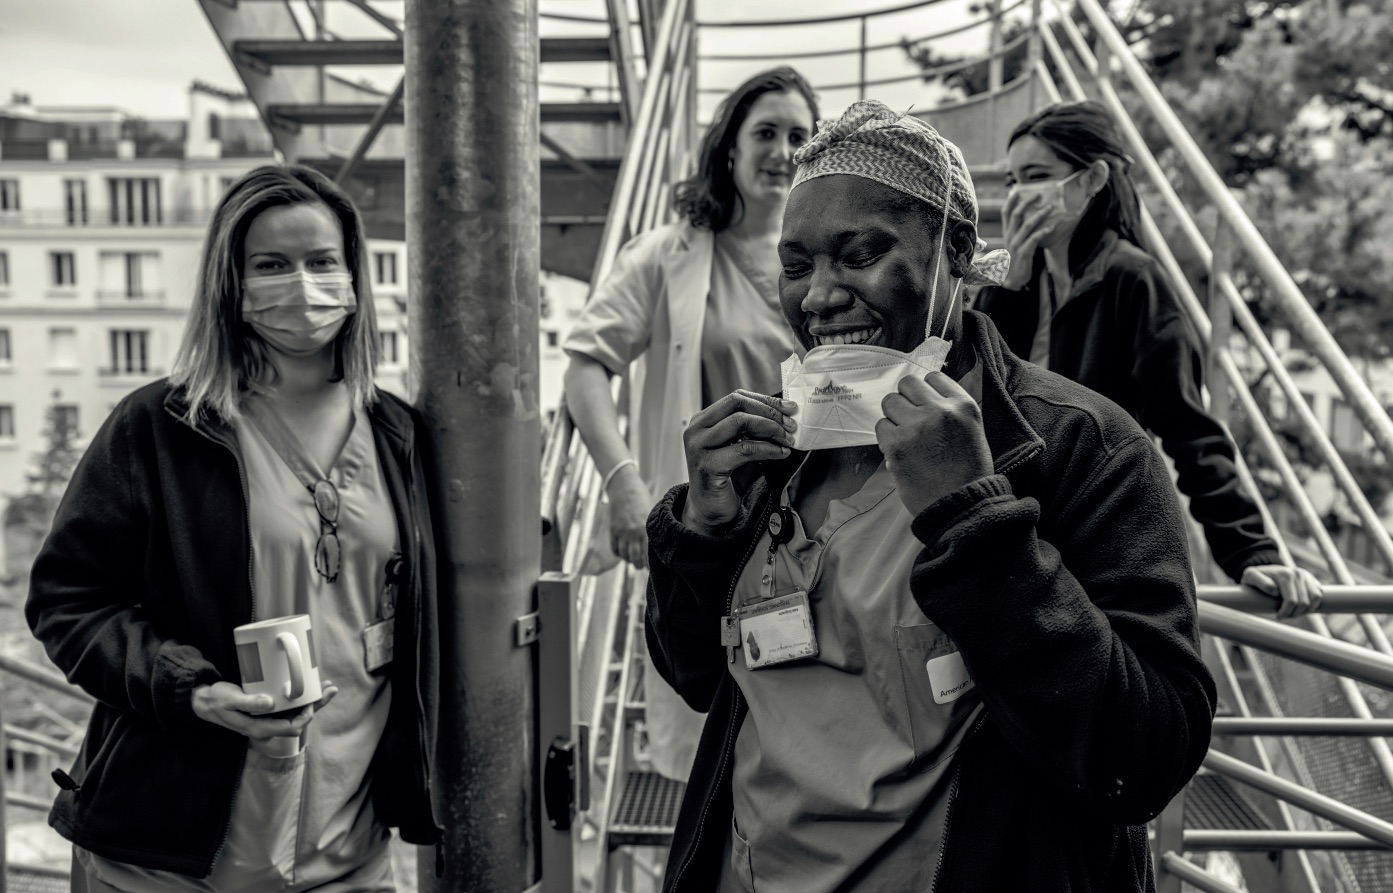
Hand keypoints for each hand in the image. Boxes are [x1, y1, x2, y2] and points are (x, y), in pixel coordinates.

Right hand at [193, 679, 339, 742]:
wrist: (205, 701)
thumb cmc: (216, 700)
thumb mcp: (230, 699)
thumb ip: (248, 703)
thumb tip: (270, 704)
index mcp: (260, 728)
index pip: (291, 728)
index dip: (306, 716)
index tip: (313, 701)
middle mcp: (267, 726)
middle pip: (299, 721)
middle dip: (316, 706)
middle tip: (330, 689)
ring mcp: (268, 719)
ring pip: (296, 714)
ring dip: (312, 701)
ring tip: (325, 686)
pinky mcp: (267, 711)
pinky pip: (288, 708)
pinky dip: (301, 698)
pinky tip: (308, 687)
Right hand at [608, 469, 651, 568]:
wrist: (624, 486)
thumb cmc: (643, 499)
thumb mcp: (653, 512)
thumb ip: (656, 529)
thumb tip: (665, 545)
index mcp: (646, 528)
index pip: (649, 554)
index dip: (652, 564)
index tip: (655, 568)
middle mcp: (634, 532)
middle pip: (636, 559)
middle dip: (641, 565)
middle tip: (644, 565)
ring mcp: (622, 532)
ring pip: (625, 556)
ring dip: (630, 560)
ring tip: (635, 560)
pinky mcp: (612, 530)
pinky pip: (615, 549)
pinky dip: (620, 554)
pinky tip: (625, 551)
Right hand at [682, 391, 796, 533]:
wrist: (710, 511)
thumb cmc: (727, 478)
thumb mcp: (741, 446)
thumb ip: (755, 430)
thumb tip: (785, 415)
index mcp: (703, 420)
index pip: (736, 398)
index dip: (765, 401)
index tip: (790, 408)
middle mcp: (696, 429)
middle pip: (737, 405)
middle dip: (769, 412)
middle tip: (791, 424)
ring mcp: (698, 446)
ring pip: (740, 423)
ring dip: (770, 428)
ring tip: (788, 440)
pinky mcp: (707, 465)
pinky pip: (744, 449)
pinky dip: (767, 449)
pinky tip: (781, 453)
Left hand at [877, 372, 992, 517]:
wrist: (960, 505)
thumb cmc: (968, 473)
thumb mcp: (973, 431)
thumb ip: (951, 410)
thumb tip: (924, 397)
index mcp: (963, 406)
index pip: (933, 377)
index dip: (925, 391)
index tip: (924, 405)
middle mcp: (940, 411)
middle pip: (907, 384)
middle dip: (906, 399)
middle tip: (909, 418)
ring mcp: (916, 426)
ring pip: (889, 402)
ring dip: (894, 417)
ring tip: (905, 435)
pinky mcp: (897, 445)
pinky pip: (881, 426)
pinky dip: (886, 437)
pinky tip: (899, 450)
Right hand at [1000, 190, 1057, 290]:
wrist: (1011, 279)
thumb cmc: (1016, 259)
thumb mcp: (1015, 243)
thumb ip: (1019, 231)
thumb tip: (1029, 219)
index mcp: (1007, 233)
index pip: (1005, 213)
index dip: (1011, 201)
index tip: (1017, 190)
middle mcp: (1009, 236)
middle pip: (1016, 215)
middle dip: (1027, 202)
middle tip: (1039, 194)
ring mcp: (1016, 245)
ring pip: (1026, 225)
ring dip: (1040, 215)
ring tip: (1050, 208)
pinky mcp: (1023, 253)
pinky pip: (1034, 239)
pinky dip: (1043, 232)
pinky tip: (1052, 227)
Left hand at [1242, 565, 1323, 618]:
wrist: (1265, 571)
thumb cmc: (1255, 577)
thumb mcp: (1250, 576)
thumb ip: (1259, 581)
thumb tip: (1274, 590)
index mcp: (1285, 575)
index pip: (1291, 601)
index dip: (1285, 613)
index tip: (1278, 616)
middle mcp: (1298, 574)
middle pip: (1304, 603)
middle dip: (1294, 613)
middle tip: (1284, 616)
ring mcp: (1307, 576)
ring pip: (1315, 599)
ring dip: (1305, 610)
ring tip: (1293, 613)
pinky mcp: (1312, 580)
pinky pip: (1319, 595)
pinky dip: (1313, 604)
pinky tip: (1302, 608)